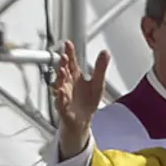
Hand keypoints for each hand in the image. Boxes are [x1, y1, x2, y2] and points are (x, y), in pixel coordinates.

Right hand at [52, 39, 109, 157]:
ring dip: (60, 77)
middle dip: (63, 63)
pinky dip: (61, 97)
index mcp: (76, 77)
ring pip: (60, 84)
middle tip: (64, 56)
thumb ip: (100, 68)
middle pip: (64, 71)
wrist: (81, 121)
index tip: (68, 44)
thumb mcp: (98, 83)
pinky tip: (62, 91)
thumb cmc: (87, 102)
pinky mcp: (63, 107)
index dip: (70, 53)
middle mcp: (68, 84)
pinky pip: (61, 101)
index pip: (72, 62)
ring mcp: (64, 95)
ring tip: (62, 70)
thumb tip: (105, 53)